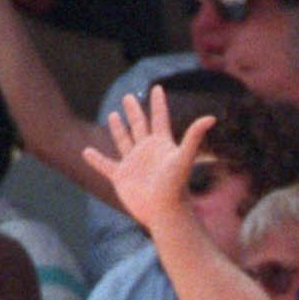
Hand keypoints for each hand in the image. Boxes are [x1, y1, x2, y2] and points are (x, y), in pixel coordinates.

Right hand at [80, 87, 215, 230]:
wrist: (164, 211)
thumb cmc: (175, 186)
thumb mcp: (183, 157)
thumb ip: (194, 137)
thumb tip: (211, 117)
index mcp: (162, 144)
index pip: (159, 118)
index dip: (158, 103)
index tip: (157, 88)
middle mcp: (147, 151)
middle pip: (140, 126)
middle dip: (135, 111)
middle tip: (128, 96)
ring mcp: (134, 164)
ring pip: (123, 141)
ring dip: (118, 129)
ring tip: (114, 115)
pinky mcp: (121, 177)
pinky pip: (105, 165)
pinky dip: (96, 159)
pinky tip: (86, 152)